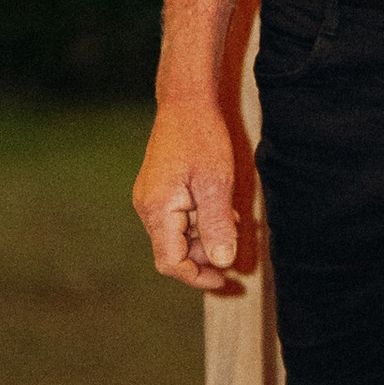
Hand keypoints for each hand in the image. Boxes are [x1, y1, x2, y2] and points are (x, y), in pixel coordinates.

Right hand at [131, 96, 242, 291]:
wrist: (185, 103)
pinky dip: (201, 219)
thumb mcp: (216, 184)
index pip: (171, 262)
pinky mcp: (159, 191)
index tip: (224, 281)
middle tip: (236, 238)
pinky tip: (220, 205)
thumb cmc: (201, 138)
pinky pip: (179, 218)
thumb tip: (221, 262)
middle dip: (206, 253)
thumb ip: (217, 226)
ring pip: (179, 235)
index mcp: (157, 211)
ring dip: (206, 235)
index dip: (197, 277)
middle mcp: (147, 209)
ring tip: (231, 216)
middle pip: (175, 251)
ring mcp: (151, 199)